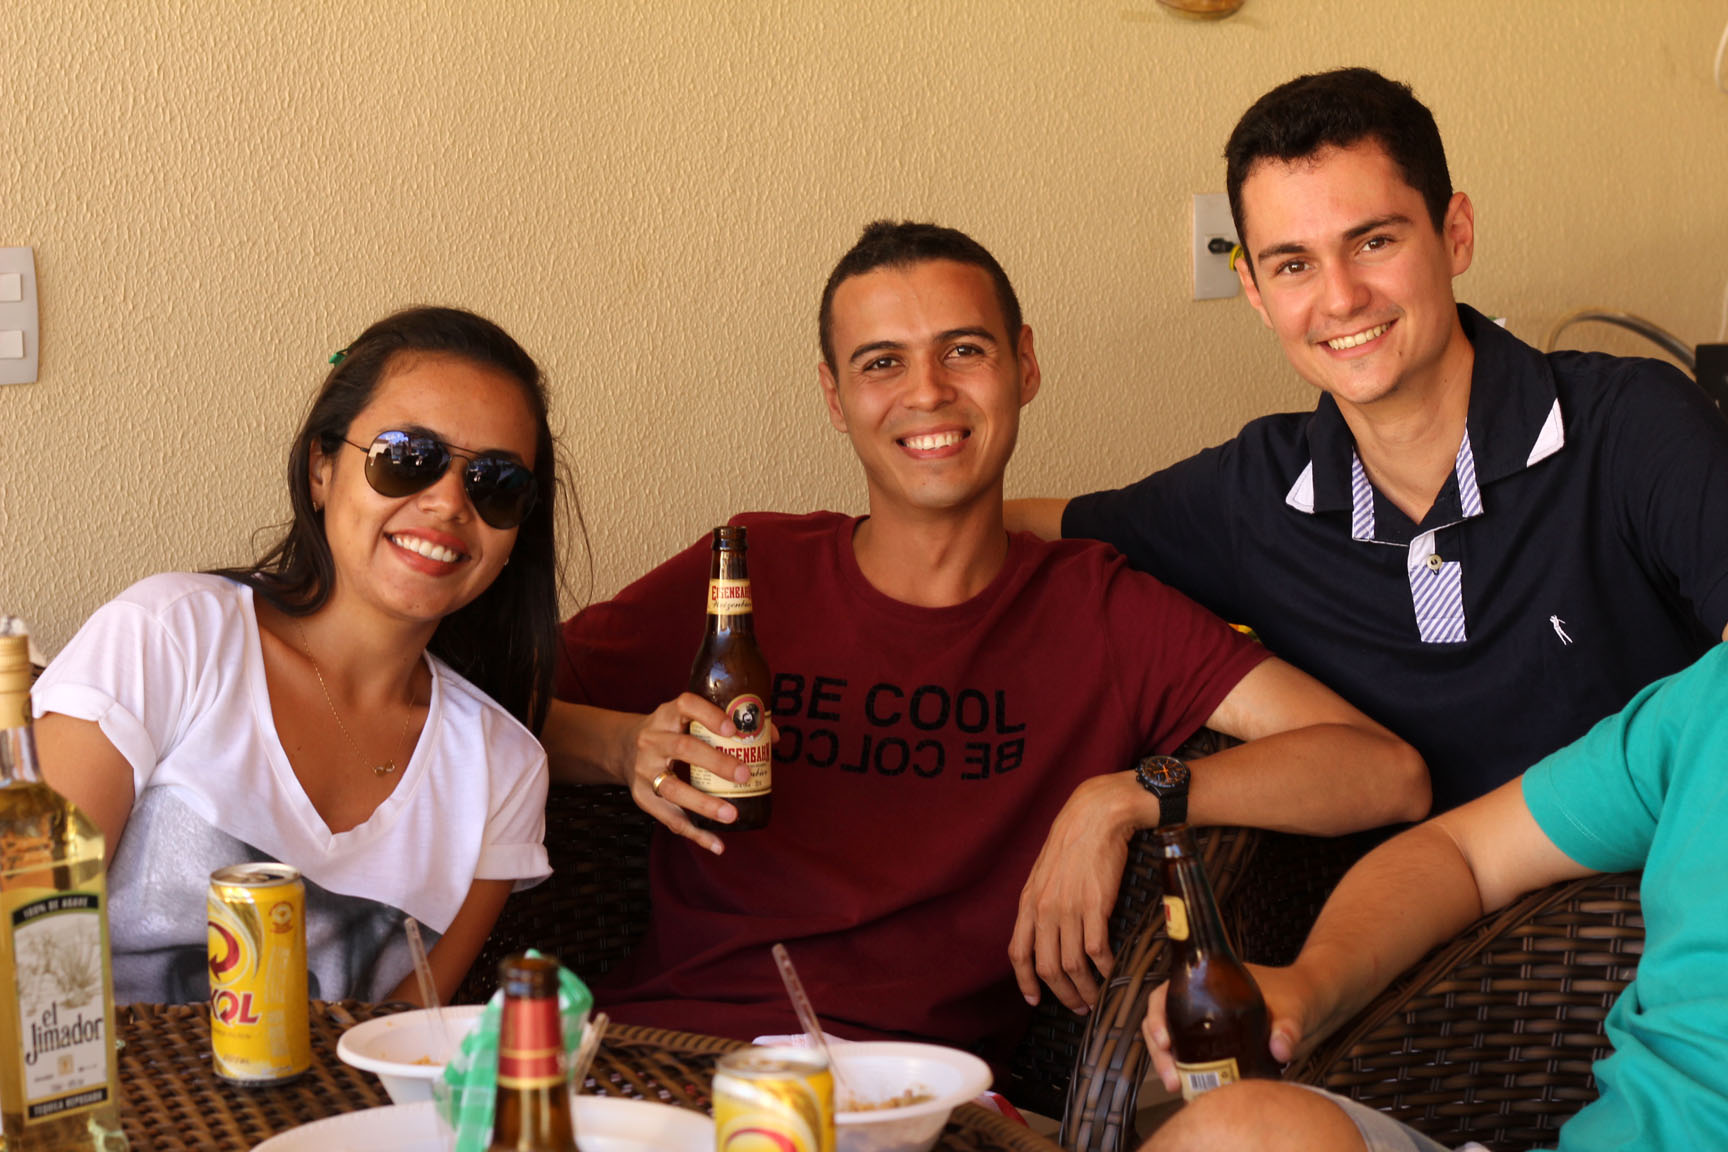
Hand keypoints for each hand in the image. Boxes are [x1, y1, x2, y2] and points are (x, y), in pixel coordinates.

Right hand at [624, 693, 754, 854]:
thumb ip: (724, 724)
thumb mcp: (687, 720)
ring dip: (704, 804)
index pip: (686, 706)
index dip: (710, 715)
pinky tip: (717, 844)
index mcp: (667, 715)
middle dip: (716, 762)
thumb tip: (771, 738)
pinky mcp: (642, 797)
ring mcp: (644, 770)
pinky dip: (695, 833)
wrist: (624, 748)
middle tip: (744, 773)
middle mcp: (652, 740)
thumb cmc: (671, 732)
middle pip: (683, 748)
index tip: (733, 729)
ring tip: (732, 814)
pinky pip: (669, 818)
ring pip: (673, 788)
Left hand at [1008, 773, 1140, 1012]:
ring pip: (1072, 966)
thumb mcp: (1045, 874)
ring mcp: (1069, 909)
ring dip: (1085, 989)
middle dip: (1062, 995)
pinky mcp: (1095, 906)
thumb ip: (1042, 903)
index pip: (1018, 953)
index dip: (1025, 982)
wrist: (1095, 817)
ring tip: (1097, 998)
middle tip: (1078, 1007)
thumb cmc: (1072, 843)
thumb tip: (1047, 932)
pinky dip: (1105, 969)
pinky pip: (1097, 951)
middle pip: (1047, 967)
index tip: (1035, 1001)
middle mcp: (1045, 910)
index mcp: (1029, 903)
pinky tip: (1112, 972)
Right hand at [1141, 965, 1311, 1092]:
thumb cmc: (1300, 994)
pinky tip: (1196, 1090)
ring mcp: (1210, 1023)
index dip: (1156, 1016)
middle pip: (1163, 1021)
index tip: (1164, 1041)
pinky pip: (1194, 1057)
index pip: (1167, 993)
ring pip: (1174, 1042)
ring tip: (1178, 1088)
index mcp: (1209, 981)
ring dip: (1170, 1065)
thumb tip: (1280, 1049)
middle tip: (1172, 1079)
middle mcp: (1203, 1001)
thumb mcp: (1294, 1008)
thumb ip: (1289, 1027)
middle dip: (1160, 1052)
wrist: (1315, 1005)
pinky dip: (1189, 1073)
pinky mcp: (1221, 1044)